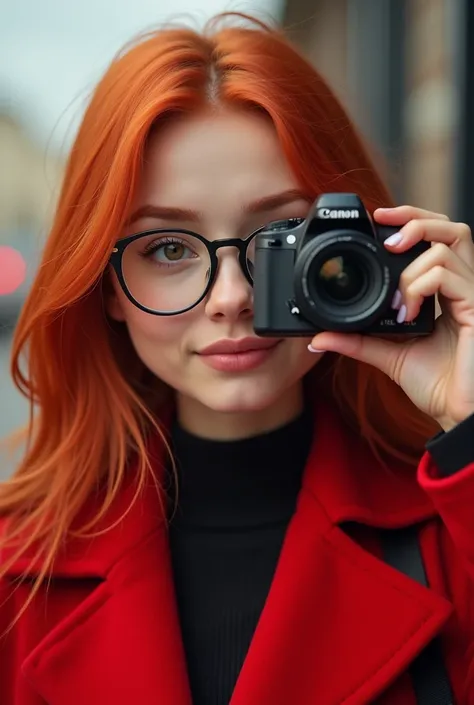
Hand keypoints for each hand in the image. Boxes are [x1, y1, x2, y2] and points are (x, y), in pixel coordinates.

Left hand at [310, 205, 473, 430]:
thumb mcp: (388, 355)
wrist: (459, 413)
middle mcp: (463, 286)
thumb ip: (356, 341)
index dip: (412, 220)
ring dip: (411, 266)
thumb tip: (318, 337)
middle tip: (385, 233)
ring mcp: (473, 294)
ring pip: (449, 243)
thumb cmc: (438, 384)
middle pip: (452, 227)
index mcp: (446, 292)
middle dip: (416, 218)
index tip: (378, 220)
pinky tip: (406, 313)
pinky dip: (419, 286)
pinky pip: (448, 274)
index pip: (437, 239)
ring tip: (396, 299)